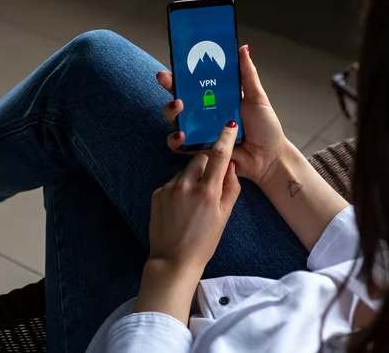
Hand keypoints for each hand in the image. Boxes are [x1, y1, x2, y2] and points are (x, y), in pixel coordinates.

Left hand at [148, 121, 240, 271]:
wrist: (173, 261)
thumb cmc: (204, 241)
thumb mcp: (225, 216)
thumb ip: (231, 188)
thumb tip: (231, 166)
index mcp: (208, 192)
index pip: (220, 156)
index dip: (225, 138)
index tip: (229, 125)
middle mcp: (187, 186)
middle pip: (200, 159)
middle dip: (207, 165)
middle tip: (210, 183)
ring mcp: (169, 189)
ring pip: (185, 171)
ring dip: (192, 178)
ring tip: (193, 202)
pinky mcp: (157, 194)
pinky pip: (172, 182)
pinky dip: (179, 189)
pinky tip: (180, 208)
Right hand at [157, 45, 288, 185]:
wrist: (269, 157)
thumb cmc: (265, 128)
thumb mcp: (257, 97)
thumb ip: (247, 74)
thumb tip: (243, 48)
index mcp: (218, 99)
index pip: (195, 83)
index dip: (182, 73)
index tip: (173, 64)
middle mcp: (206, 114)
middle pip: (180, 98)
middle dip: (170, 88)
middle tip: (168, 80)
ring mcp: (201, 131)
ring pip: (175, 120)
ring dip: (171, 112)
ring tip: (179, 106)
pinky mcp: (199, 149)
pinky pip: (180, 145)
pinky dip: (176, 140)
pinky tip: (181, 134)